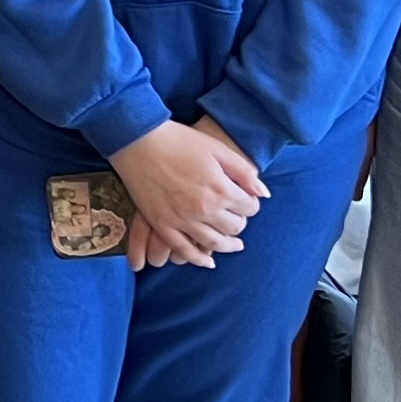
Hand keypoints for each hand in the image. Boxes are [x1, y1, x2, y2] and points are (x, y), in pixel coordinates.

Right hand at [108, 116, 265, 270]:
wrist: (137, 140)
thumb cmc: (178, 140)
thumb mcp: (217, 149)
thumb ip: (244, 172)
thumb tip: (263, 194)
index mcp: (221, 189)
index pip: (250, 208)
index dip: (251, 204)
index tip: (246, 200)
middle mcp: (204, 209)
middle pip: (235, 227)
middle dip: (240, 222)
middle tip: (236, 215)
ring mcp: (182, 220)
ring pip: (214, 243)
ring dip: (228, 245)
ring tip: (234, 244)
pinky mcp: (162, 225)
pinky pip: (184, 251)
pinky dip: (199, 259)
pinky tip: (209, 261)